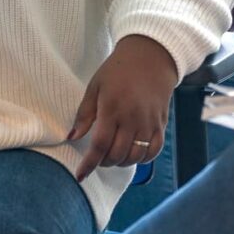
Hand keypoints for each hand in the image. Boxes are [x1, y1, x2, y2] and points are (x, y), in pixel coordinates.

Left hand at [69, 35, 176, 180]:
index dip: (89, 164)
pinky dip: (142, 158)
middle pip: (117, 154)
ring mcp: (148, 122)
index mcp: (112, 108)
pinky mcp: (161, 124)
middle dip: (104, 163)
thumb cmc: (118, 70)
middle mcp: (132, 118)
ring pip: (135, 156)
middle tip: (98, 157)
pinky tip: (133, 153)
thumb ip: (84, 114)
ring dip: (121, 162)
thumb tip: (71, 137)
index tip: (80, 176)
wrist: (151, 57)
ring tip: (114, 154)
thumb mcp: (95, 87)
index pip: (99, 145)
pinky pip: (153, 151)